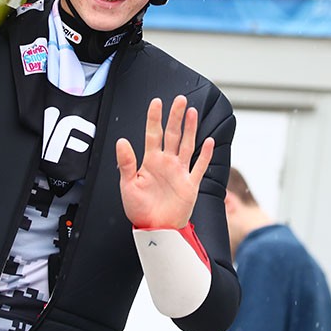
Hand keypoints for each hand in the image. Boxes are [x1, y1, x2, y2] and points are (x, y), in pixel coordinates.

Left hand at [116, 95, 214, 229]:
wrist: (154, 230)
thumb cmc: (139, 209)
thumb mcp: (127, 185)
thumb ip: (125, 163)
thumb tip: (121, 141)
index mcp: (150, 161)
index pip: (153, 134)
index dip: (154, 118)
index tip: (156, 102)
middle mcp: (166, 163)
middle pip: (172, 135)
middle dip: (176, 117)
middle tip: (180, 100)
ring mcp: (180, 172)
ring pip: (186, 145)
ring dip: (190, 129)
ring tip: (192, 112)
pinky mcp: (190, 184)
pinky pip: (200, 167)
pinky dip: (205, 155)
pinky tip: (209, 141)